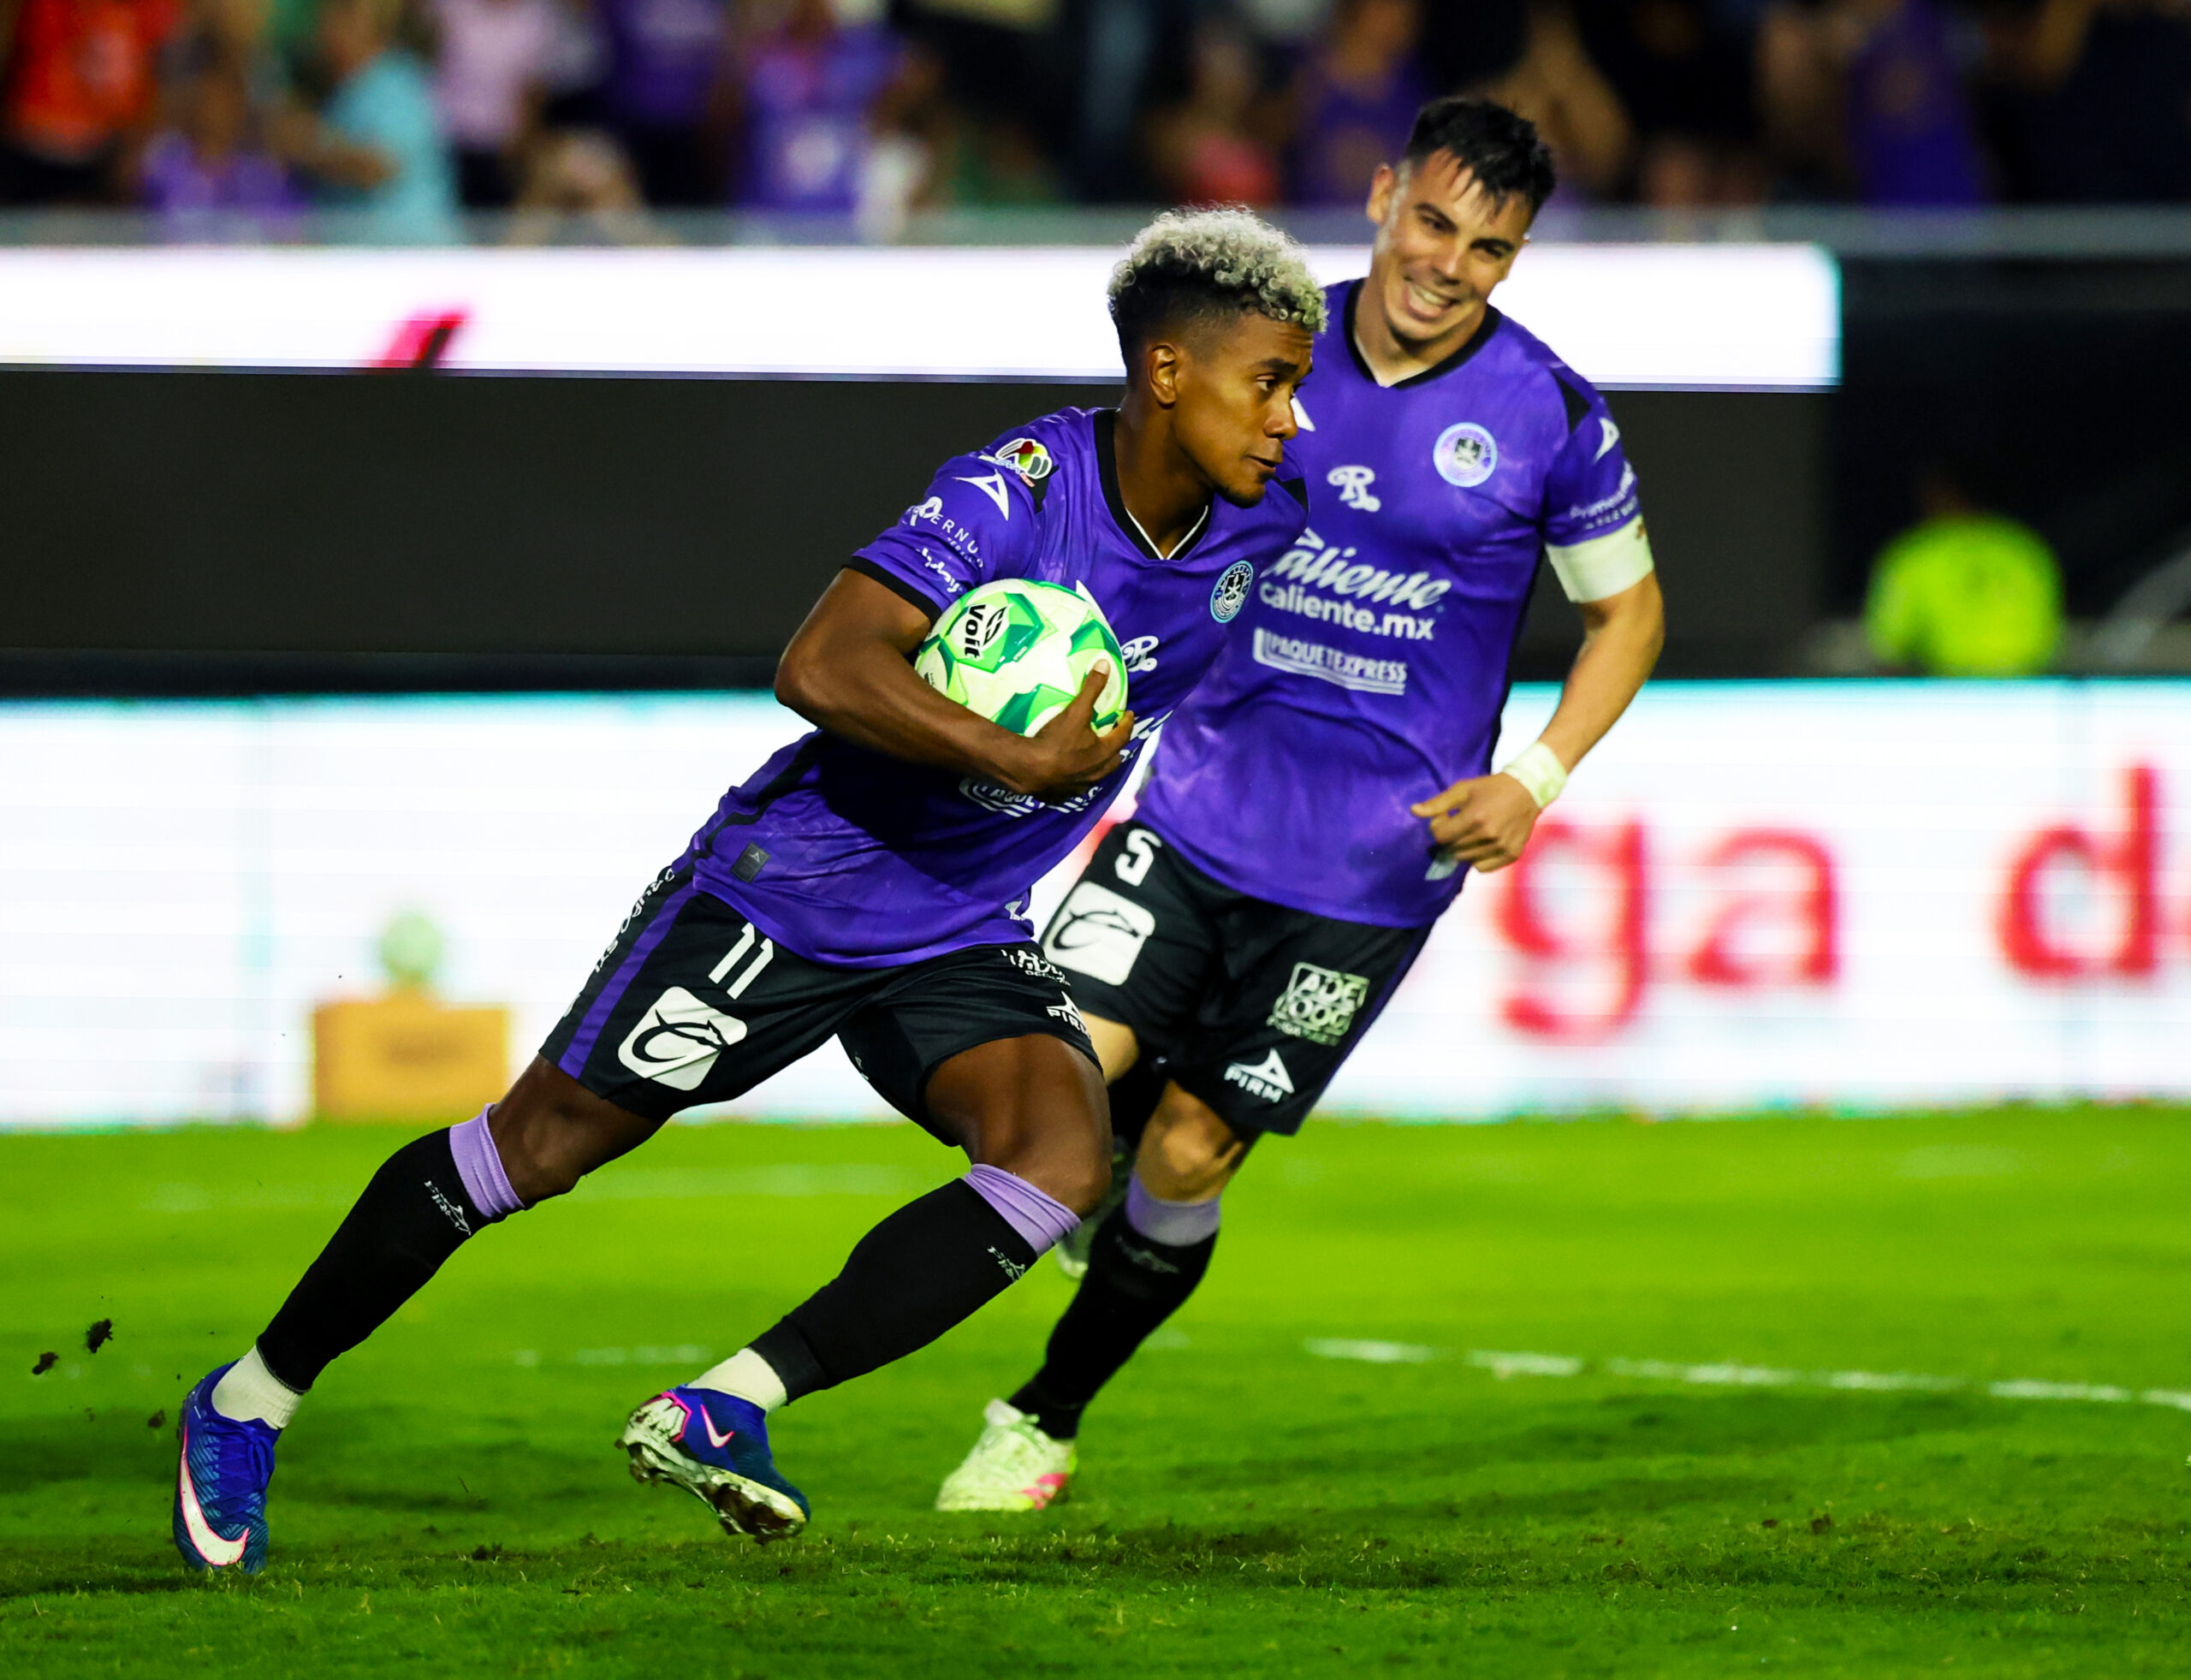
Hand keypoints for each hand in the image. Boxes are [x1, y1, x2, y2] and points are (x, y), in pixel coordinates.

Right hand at [999, 666, 1135, 801]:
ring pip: (1095, 777)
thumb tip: (1105, 664)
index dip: (1127, 724)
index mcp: (1103, 753)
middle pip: (1113, 761)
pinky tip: (1068, 776)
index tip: (1129, 715)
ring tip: (1092, 757)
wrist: (1027, 769)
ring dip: (1097, 767)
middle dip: (1116, 749)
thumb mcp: (1076, 711)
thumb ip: (1091, 688)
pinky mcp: (1061, 796)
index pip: (1122, 736)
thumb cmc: (1055, 740)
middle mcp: (1095, 774)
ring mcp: (1078, 787)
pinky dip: (1075, 781)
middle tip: (1113, 737)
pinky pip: (1074, 788)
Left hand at [1410, 772, 1541, 874]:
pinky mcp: (1512, 855)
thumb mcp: (1463, 789)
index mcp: (1474, 818)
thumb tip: (1413, 811)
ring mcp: (1501, 847)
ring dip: (1463, 849)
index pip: (1440, 836)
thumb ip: (1438, 803)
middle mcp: (1488, 835)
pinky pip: (1482, 868)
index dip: (1438, 827)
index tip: (1446, 818)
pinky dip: (1478, 859)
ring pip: (1465, 860)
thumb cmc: (1491, 788)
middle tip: (1459, 825)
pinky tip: (1483, 844)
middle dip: (1450, 838)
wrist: (1528, 790)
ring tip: (1472, 833)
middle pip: (1452, 849)